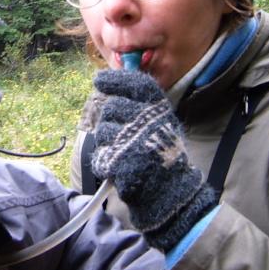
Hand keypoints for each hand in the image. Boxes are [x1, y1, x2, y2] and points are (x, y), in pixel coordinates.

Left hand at [91, 69, 217, 250]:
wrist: (169, 192)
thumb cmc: (160, 154)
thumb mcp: (158, 123)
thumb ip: (137, 102)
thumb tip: (108, 77)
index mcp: (159, 109)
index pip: (136, 83)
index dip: (116, 80)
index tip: (99, 80)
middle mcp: (148, 121)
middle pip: (111, 108)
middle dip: (110, 121)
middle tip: (123, 136)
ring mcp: (135, 141)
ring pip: (102, 131)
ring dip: (107, 143)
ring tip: (125, 154)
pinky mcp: (122, 161)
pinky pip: (100, 154)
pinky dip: (105, 162)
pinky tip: (119, 167)